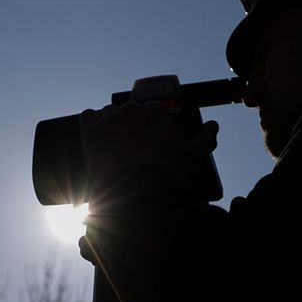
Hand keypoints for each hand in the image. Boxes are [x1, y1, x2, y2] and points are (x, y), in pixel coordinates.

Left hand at [79, 102, 218, 195]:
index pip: (153, 112)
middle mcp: (132, 109)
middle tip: (134, 149)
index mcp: (156, 111)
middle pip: (131, 113)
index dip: (153, 127)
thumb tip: (214, 125)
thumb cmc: (168, 173)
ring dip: (112, 124)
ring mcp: (109, 119)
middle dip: (133, 127)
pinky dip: (92, 124)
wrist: (137, 192)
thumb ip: (205, 139)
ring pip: (110, 114)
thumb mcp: (193, 156)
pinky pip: (88, 117)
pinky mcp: (91, 131)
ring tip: (115, 146)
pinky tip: (96, 136)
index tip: (152, 142)